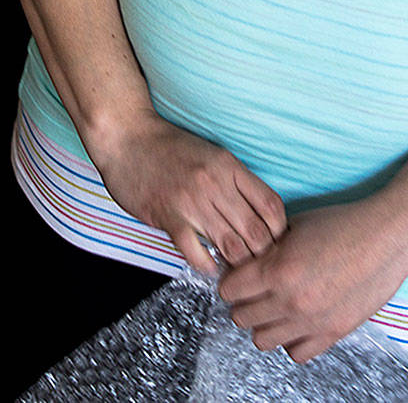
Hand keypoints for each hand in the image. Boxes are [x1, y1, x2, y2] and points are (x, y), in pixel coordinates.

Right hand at [89, 112, 286, 274]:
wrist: (127, 138)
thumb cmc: (170, 147)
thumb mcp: (212, 154)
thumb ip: (235, 181)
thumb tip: (259, 215)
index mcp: (229, 166)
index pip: (271, 205)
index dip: (280, 230)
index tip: (275, 240)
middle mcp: (214, 183)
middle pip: (255, 232)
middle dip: (262, 254)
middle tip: (259, 263)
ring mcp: (191, 202)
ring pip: (230, 246)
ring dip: (237, 264)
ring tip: (237, 269)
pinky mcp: (168, 217)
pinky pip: (196, 253)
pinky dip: (207, 266)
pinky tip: (210, 266)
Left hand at [218, 199, 407, 363]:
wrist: (387, 237)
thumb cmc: (343, 224)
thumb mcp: (294, 226)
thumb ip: (266, 248)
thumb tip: (244, 261)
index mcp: (277, 269)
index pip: (229, 290)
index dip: (230, 281)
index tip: (238, 276)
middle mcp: (291, 300)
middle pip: (241, 317)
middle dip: (243, 302)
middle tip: (254, 292)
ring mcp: (312, 320)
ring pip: (262, 340)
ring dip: (263, 324)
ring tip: (274, 309)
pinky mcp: (333, 333)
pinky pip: (296, 354)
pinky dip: (291, 341)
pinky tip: (297, 321)